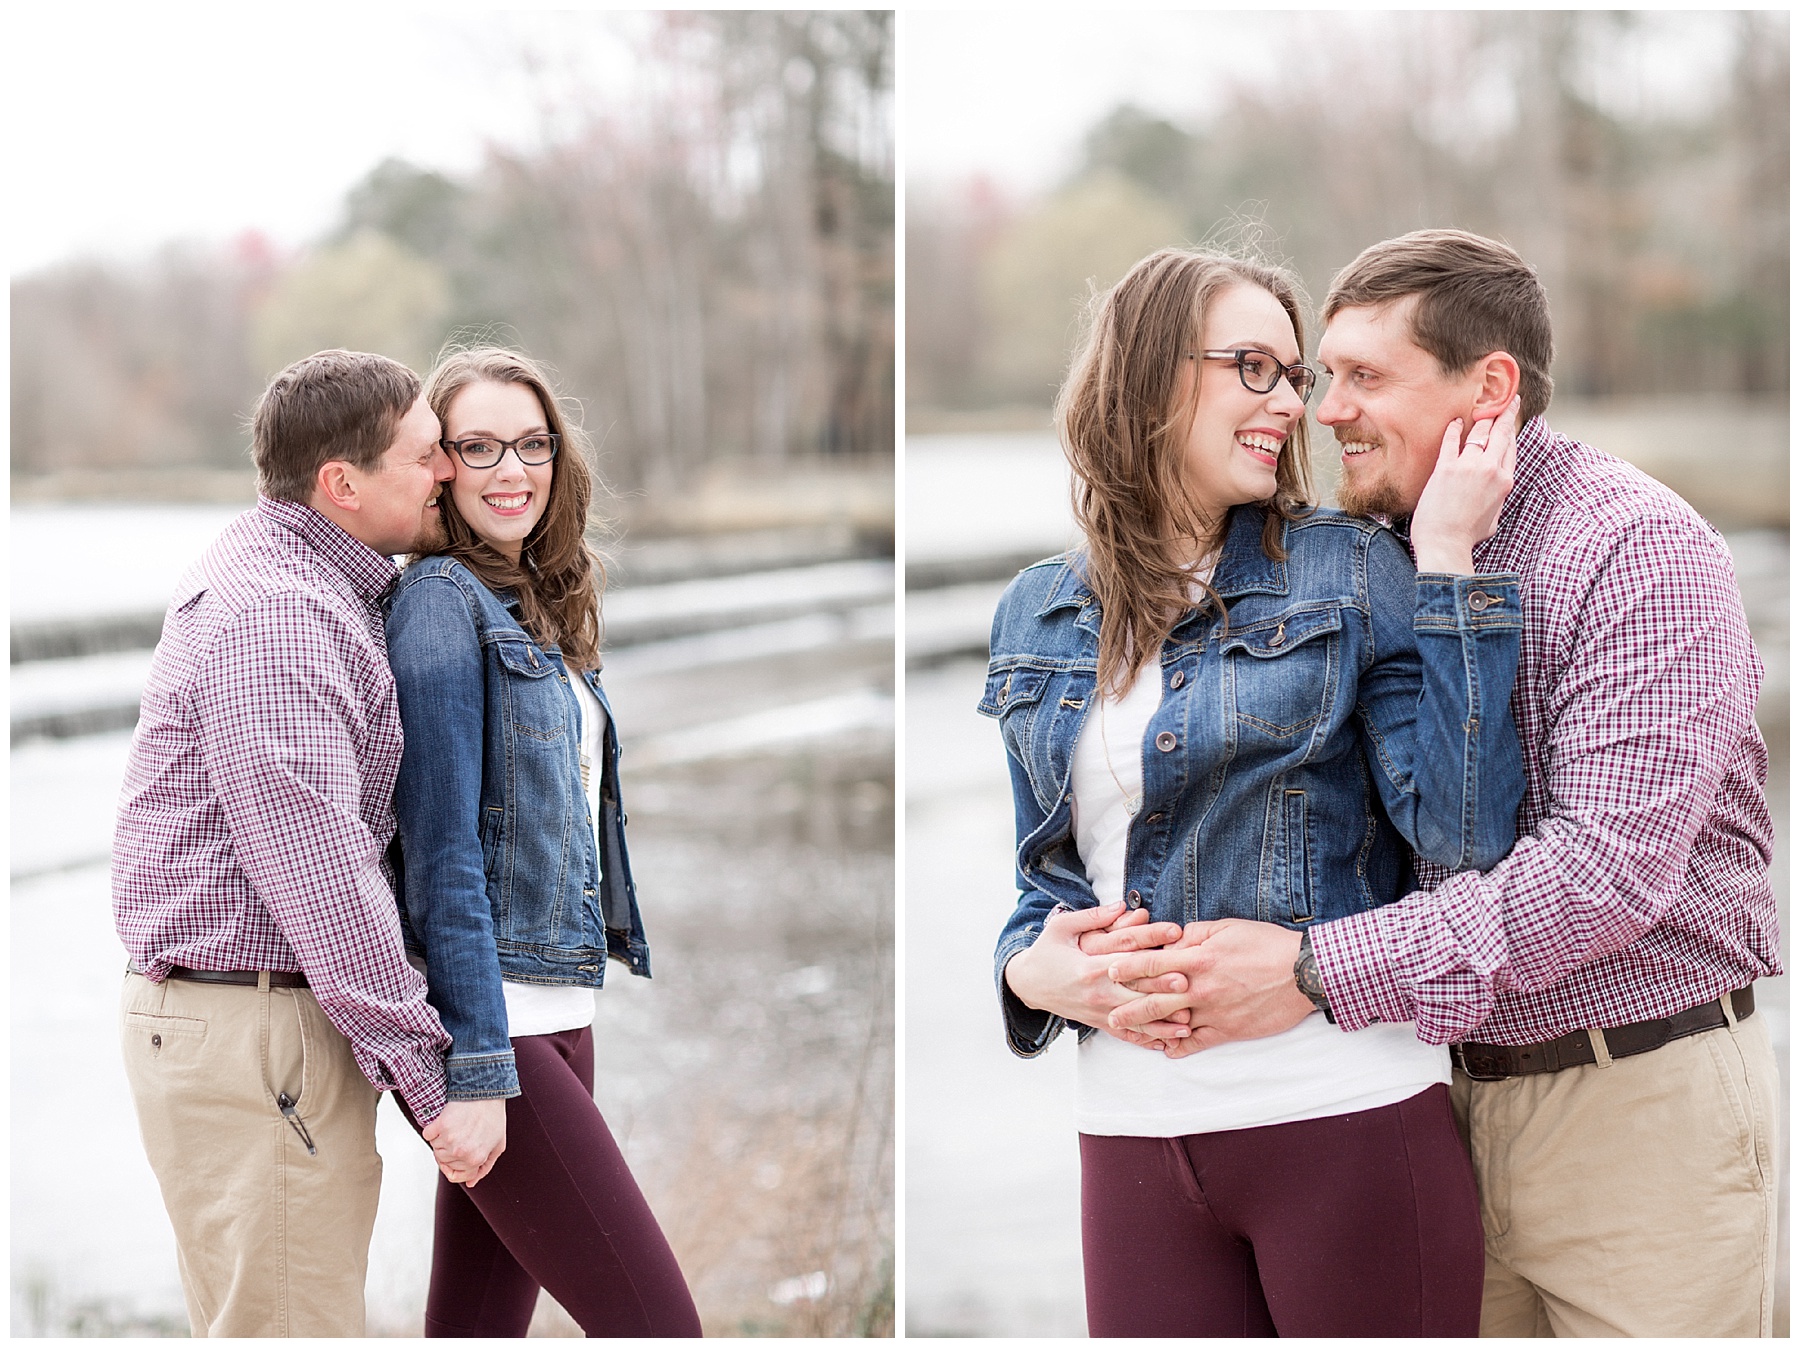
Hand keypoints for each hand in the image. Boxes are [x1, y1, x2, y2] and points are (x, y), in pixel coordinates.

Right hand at [422, 1098, 506, 1186]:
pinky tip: (446, 1122)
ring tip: (456, 1128)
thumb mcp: (497, 1145)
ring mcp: (449, 1139)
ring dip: (442, 1141)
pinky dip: (433, 1130)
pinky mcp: (439, 1125)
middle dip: (451, 1153)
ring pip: (435, 1150)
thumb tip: (470, 1183)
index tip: (459, 1158)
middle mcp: (461, 1152)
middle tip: (461, 1137)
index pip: (457, 1176)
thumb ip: (485, 1167)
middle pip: (444, 1163)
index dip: (457, 1169)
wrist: (486, 1091)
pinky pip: (428, 1135)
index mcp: (475, 1159)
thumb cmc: (494, 1117)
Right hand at [1005, 902, 1187, 1047]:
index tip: (1177, 935)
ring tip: (1189, 1024)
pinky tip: (1168, 1043)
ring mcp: (1099, 1011)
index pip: (1127, 955)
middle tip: (1191, 985)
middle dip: (1164, 990)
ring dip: (1163, 1024)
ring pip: (1136, 1020)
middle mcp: (1097, 992)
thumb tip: (1122, 904)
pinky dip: (1147, 1040)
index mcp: (1090, 966)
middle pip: (1136, 991)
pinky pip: (1126, 1034)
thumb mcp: (1062, 928)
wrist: (1027, 985)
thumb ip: (1093, 917)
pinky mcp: (1099, 1023)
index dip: (1152, 944)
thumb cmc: (1046, 952)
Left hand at [1105, 919, 1314, 1051]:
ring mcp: (1213, 1012)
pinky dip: (1179, 1047)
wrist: (1303, 973)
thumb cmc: (1266, 944)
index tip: (1110, 970)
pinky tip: (1166, 1051)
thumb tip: (1171, 938)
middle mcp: (1201, 988)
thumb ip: (1195, 933)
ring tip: (1127, 1033)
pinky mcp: (1228, 1030)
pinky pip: (1197, 1042)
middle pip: (1154, 997)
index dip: (1128, 967)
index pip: (1152, 963)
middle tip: (1107, 1011)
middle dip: (1127, 1004)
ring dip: (1146, 1029)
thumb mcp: (1228, 928)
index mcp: (1198, 958)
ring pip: (1171, 1023)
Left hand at [1410, 395, 1519, 574]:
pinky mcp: (1445, 468)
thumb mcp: (1493, 517)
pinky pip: (1451, 441)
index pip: (1511, 448)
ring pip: (1479, 432)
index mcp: (1504, 482)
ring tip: (1481, 408)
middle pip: (1501, 433)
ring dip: (1481, 418)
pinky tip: (1455, 422)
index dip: (1512, 431)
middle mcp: (1490, 470)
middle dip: (1506, 413)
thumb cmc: (1467, 536)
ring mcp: (1467, 466)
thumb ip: (1495, 498)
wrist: (1445, 544)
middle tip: (1509, 400)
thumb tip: (1493, 492)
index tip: (1512, 419)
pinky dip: (1454, 429)